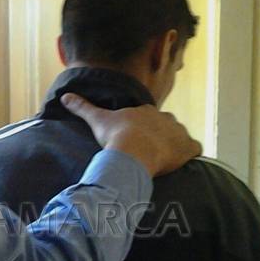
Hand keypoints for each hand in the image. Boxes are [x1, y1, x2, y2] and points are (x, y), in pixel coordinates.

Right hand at [61, 93, 201, 176]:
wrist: (133, 153)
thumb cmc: (116, 135)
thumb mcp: (97, 119)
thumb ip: (82, 107)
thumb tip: (65, 96)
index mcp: (146, 111)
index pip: (147, 117)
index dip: (141, 128)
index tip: (134, 139)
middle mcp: (166, 118)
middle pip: (165, 125)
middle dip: (159, 136)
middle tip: (147, 151)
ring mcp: (179, 133)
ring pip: (180, 137)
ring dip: (175, 146)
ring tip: (163, 160)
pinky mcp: (189, 148)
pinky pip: (195, 150)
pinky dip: (190, 155)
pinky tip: (181, 164)